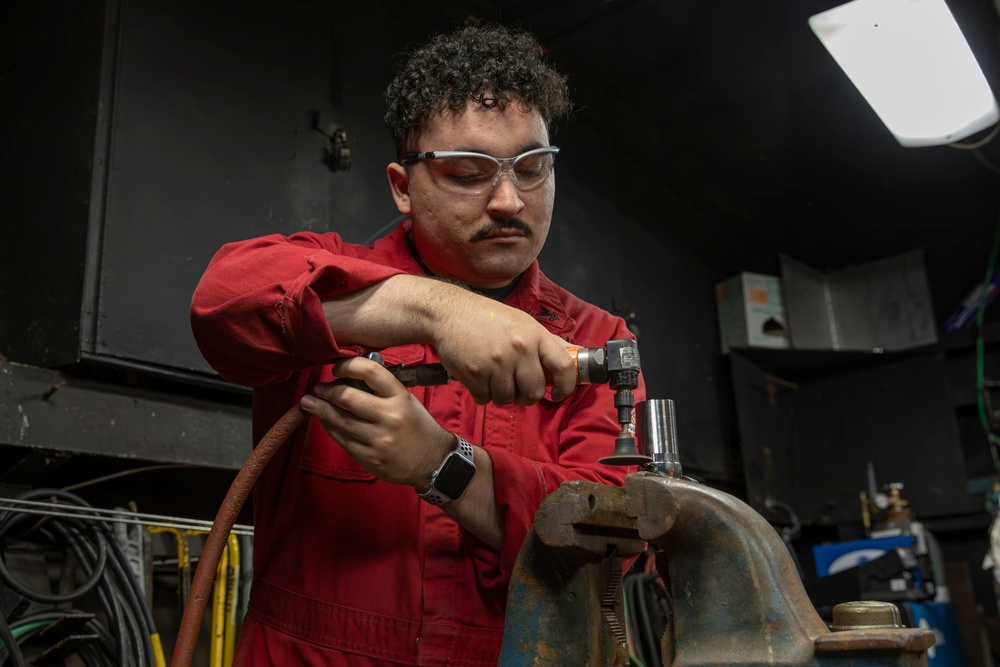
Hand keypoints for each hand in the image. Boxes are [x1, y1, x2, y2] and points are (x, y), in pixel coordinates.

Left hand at [299, 356, 453, 487]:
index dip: (347, 366)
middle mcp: (389, 416)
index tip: (336, 368)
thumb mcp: (407, 401)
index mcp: (400, 397)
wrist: (434, 462)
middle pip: (347, 396)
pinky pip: (342, 439)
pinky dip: (329, 427)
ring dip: (320, 409)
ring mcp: (379, 439)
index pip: (369, 371)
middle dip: (327, 390)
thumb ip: (382, 390)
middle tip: (318, 388)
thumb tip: (348, 377)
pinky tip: (324, 421)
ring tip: (309, 402)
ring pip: (339, 419)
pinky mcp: (370, 458)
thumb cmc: (418, 426)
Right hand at [431, 296, 576, 405]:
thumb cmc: (488, 318)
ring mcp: (496, 363)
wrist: (448, 313)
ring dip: (500, 394)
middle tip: (516, 385)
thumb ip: (545, 342)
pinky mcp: (474, 374)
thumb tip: (572, 356)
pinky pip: (484, 399)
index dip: (566, 386)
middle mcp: (519, 349)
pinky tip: (477, 375)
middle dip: (525, 395)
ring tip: (492, 375)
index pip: (563, 366)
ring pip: (507, 399)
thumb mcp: (522, 322)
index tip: (558, 393)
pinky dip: (481, 393)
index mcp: (535, 335)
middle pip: (533, 392)